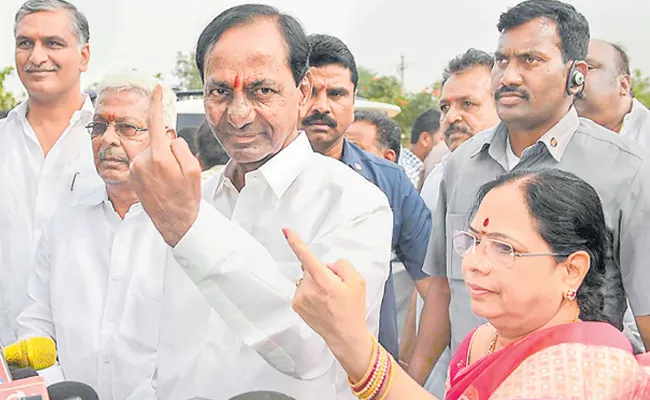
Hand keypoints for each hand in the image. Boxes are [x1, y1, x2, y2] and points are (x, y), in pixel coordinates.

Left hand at [129, 85, 201, 245]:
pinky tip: (160, 183)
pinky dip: (154, 166)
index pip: (156, 122)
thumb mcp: (194, 170)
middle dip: (169, 149)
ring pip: (152, 151)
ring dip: (161, 160)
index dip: (157, 104)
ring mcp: (134, 169)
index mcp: (159, 158)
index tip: (157, 89)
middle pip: (159, 141)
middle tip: (179, 174)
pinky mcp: (131, 175)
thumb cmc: (186, 198)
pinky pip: (145, 161)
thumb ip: (180, 147)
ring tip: (169, 181)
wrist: (174, 223)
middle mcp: (142, 161)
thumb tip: (169, 137)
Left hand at [283, 228, 373, 380]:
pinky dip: (311, 292)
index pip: (306, 256)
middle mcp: (308, 288)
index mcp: (323, 280)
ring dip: (316, 283)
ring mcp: (300, 298)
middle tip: (336, 288)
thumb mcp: (357, 281)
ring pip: (307, 279)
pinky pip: (303, 289)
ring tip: (329, 299)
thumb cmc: (352, 310)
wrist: (346, 336)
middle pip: (312, 268)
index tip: (286, 231)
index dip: (295, 242)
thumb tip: (327, 265)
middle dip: (322, 272)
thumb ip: (341, 265)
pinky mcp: (296, 305)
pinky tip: (322, 304)